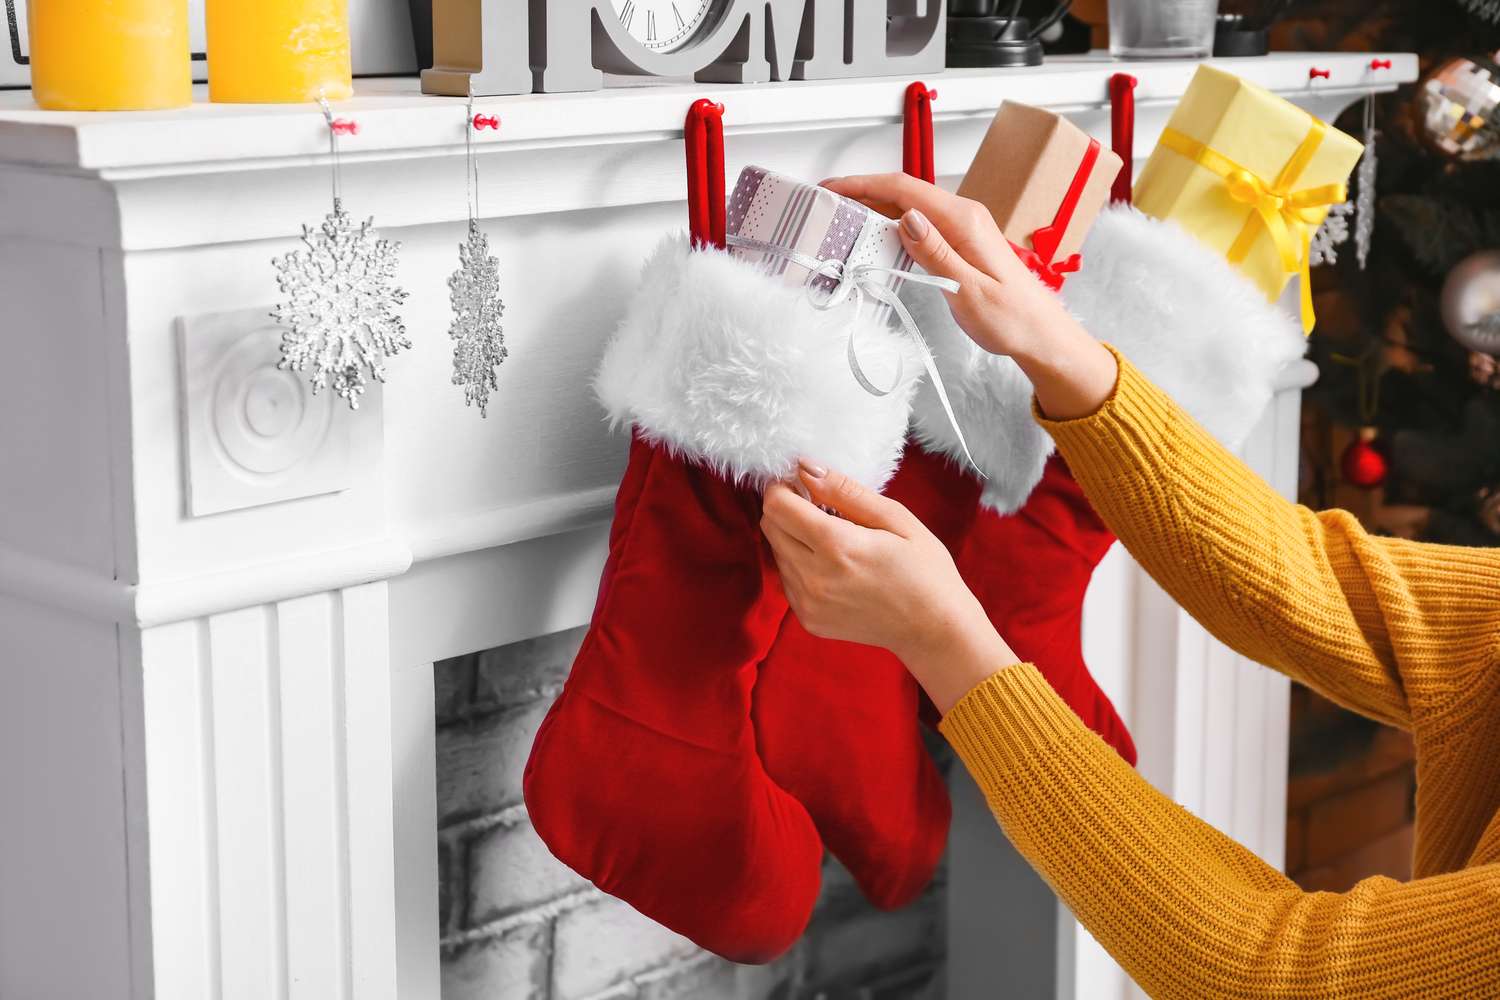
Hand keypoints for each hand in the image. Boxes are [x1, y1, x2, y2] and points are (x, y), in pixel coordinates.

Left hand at [761, 461, 1020, 714]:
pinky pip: (786, 579)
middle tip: (820, 508)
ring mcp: (808, 603)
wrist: (933, 629)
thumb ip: (845, 491)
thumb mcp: (895, 518)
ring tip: (833, 540)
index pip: (777, 506)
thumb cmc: (924, 570)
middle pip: (769, 527)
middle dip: (786, 509)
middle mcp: (814, 577)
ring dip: (793, 538)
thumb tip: (805, 468)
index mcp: (837, 546)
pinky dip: (800, 565)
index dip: (784, 487)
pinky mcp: (808, 619)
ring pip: (775, 552)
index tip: (803, 485)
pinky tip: (833, 566)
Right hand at [824, 173, 1118, 420]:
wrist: (1040, 333)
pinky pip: (918, 226)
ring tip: (840, 221)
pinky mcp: (958, 242)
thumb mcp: (969, 291)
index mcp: (964, 221)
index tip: (832, 189)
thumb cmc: (1012, 318)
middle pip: (902, 193)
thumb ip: (936, 253)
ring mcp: (960, 228)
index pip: (905, 190)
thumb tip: (906, 218)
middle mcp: (962, 216)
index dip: (864, 184)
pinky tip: (873, 239)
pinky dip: (890, 227)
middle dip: (861, 194)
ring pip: (908, 208)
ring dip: (872, 210)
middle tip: (825, 206)